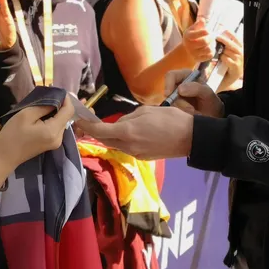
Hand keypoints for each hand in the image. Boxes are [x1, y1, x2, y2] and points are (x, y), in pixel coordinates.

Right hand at [0, 97, 74, 176]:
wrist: (4, 157)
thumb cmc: (12, 135)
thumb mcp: (26, 115)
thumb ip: (44, 106)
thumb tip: (56, 99)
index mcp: (53, 130)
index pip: (68, 111)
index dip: (65, 99)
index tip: (56, 91)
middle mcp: (59, 138)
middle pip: (66, 116)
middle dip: (59, 105)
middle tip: (45, 97)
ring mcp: (56, 142)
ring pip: (61, 121)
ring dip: (54, 112)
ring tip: (40, 106)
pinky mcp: (51, 144)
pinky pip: (56, 127)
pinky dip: (51, 120)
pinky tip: (40, 116)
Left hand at [75, 105, 193, 160]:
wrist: (190, 138)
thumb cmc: (170, 119)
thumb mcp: (146, 111)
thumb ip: (128, 118)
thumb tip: (120, 124)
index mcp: (127, 132)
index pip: (99, 131)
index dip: (86, 125)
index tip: (78, 119)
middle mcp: (128, 146)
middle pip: (104, 140)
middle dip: (94, 131)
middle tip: (88, 122)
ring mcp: (135, 154)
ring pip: (115, 145)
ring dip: (109, 136)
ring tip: (106, 126)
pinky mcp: (143, 157)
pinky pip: (126, 148)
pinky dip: (122, 140)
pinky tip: (127, 133)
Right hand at [162, 68, 226, 117]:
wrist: (213, 115)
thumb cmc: (211, 101)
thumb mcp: (208, 93)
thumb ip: (196, 88)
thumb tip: (179, 89)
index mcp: (186, 76)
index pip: (171, 75)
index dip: (168, 84)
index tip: (169, 95)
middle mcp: (178, 86)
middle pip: (168, 92)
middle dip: (179, 102)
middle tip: (191, 109)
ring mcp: (175, 98)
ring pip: (170, 104)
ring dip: (182, 110)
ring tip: (194, 112)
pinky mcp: (174, 108)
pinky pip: (172, 112)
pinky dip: (180, 115)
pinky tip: (190, 115)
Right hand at [182, 17, 214, 63]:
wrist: (187, 51)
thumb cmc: (192, 37)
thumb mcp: (192, 29)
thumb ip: (198, 24)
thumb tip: (203, 20)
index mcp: (188, 36)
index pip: (200, 33)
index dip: (206, 31)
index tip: (208, 31)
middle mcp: (189, 46)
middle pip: (205, 41)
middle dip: (211, 38)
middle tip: (212, 36)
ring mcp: (194, 53)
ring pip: (209, 49)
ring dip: (212, 45)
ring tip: (211, 42)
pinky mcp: (199, 59)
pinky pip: (210, 55)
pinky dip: (212, 51)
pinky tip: (210, 48)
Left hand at [214, 30, 243, 87]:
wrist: (226, 81)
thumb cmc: (226, 67)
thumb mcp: (228, 55)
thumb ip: (227, 47)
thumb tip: (222, 34)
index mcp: (241, 50)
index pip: (237, 39)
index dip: (231, 34)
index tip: (224, 29)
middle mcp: (242, 55)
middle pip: (233, 44)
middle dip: (224, 40)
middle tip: (217, 37)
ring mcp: (240, 62)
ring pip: (229, 52)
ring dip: (221, 51)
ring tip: (216, 52)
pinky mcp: (236, 68)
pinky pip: (227, 59)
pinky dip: (222, 58)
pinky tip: (220, 60)